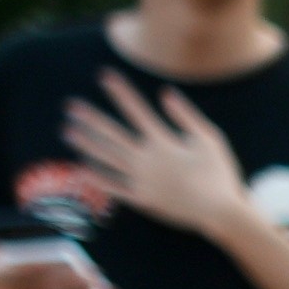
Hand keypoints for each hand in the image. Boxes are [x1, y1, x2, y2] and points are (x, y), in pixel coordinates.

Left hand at [49, 81, 264, 253]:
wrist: (222, 213)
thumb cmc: (220, 174)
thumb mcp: (210, 139)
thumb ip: (186, 116)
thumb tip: (165, 93)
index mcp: (164, 143)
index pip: (136, 111)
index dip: (120, 92)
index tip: (104, 76)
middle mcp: (147, 160)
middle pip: (113, 135)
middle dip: (92, 119)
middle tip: (71, 106)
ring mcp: (142, 180)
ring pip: (108, 159)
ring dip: (86, 144)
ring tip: (67, 132)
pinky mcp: (143, 199)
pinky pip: (114, 187)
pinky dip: (97, 178)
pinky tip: (80, 168)